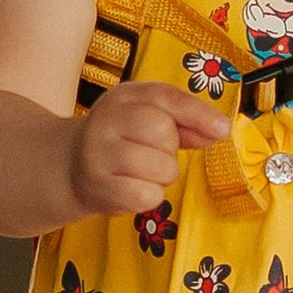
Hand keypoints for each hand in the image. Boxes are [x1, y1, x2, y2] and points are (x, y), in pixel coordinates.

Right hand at [67, 83, 230, 219]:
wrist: (69, 168)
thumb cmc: (121, 142)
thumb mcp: (146, 119)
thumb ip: (183, 122)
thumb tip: (219, 129)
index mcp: (123, 96)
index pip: (165, 97)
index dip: (198, 113)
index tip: (223, 129)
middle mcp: (107, 120)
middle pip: (163, 131)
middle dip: (171, 149)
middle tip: (154, 154)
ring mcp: (98, 153)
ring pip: (160, 167)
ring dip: (162, 176)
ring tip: (142, 173)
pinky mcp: (98, 186)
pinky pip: (146, 195)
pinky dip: (150, 197)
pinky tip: (134, 189)